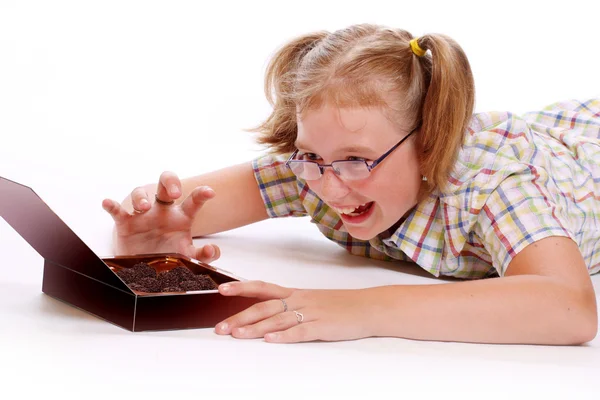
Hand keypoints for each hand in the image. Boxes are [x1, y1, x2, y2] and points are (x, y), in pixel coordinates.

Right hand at [102, 171, 219, 262]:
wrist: (146, 266)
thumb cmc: (170, 254)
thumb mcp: (187, 256)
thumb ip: (202, 255)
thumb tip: (213, 250)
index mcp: (181, 217)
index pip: (193, 201)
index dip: (201, 194)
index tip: (209, 192)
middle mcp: (162, 211)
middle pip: (166, 185)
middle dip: (170, 182)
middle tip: (174, 193)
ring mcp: (143, 215)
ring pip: (141, 194)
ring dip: (141, 197)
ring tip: (143, 208)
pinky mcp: (125, 223)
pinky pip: (117, 211)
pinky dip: (111, 206)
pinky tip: (107, 202)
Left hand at [215, 281, 376, 342]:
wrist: (368, 307)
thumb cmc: (339, 305)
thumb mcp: (311, 300)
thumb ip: (289, 306)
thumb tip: (264, 316)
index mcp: (295, 293)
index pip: (262, 288)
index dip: (241, 287)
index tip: (221, 289)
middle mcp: (299, 301)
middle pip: (264, 307)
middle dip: (240, 317)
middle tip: (220, 328)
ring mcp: (310, 313)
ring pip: (277, 319)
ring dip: (255, 328)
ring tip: (237, 335)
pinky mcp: (322, 327)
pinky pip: (300, 331)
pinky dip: (284, 336)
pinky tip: (271, 340)